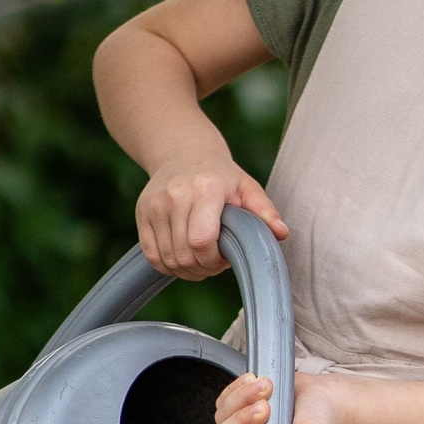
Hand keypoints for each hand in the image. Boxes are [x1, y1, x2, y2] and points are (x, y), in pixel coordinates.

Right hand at [136, 161, 286, 281]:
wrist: (183, 154)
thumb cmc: (222, 177)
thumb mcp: (247, 188)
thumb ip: (265, 212)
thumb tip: (282, 233)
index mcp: (205, 189)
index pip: (201, 240)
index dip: (213, 260)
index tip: (225, 258)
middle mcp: (175, 195)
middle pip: (184, 255)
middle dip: (203, 268)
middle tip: (215, 262)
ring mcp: (154, 205)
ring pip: (167, 259)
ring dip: (187, 270)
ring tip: (201, 259)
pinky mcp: (141, 213)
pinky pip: (152, 255)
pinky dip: (168, 265)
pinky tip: (183, 258)